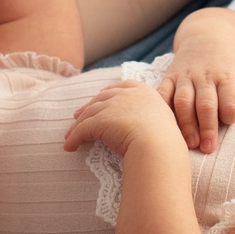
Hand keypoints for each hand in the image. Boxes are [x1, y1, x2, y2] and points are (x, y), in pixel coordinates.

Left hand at [63, 79, 183, 157]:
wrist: (158, 145)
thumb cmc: (164, 139)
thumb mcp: (162, 119)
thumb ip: (151, 115)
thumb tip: (147, 124)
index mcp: (143, 91)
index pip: (121, 87)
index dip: (108, 92)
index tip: (100, 95)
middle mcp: (125, 94)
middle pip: (101, 98)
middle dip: (88, 107)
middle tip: (78, 115)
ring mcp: (111, 106)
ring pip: (89, 114)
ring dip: (77, 125)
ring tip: (70, 136)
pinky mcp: (99, 120)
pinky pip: (82, 129)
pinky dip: (74, 138)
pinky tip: (70, 146)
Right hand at [159, 17, 234, 151]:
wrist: (206, 37)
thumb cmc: (229, 63)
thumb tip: (230, 115)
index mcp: (227, 74)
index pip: (230, 99)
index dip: (230, 113)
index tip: (229, 122)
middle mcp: (205, 75)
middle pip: (205, 104)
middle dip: (207, 129)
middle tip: (207, 148)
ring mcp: (185, 75)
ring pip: (183, 102)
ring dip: (186, 125)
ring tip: (190, 144)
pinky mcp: (169, 76)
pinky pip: (162, 94)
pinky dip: (161, 110)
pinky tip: (164, 127)